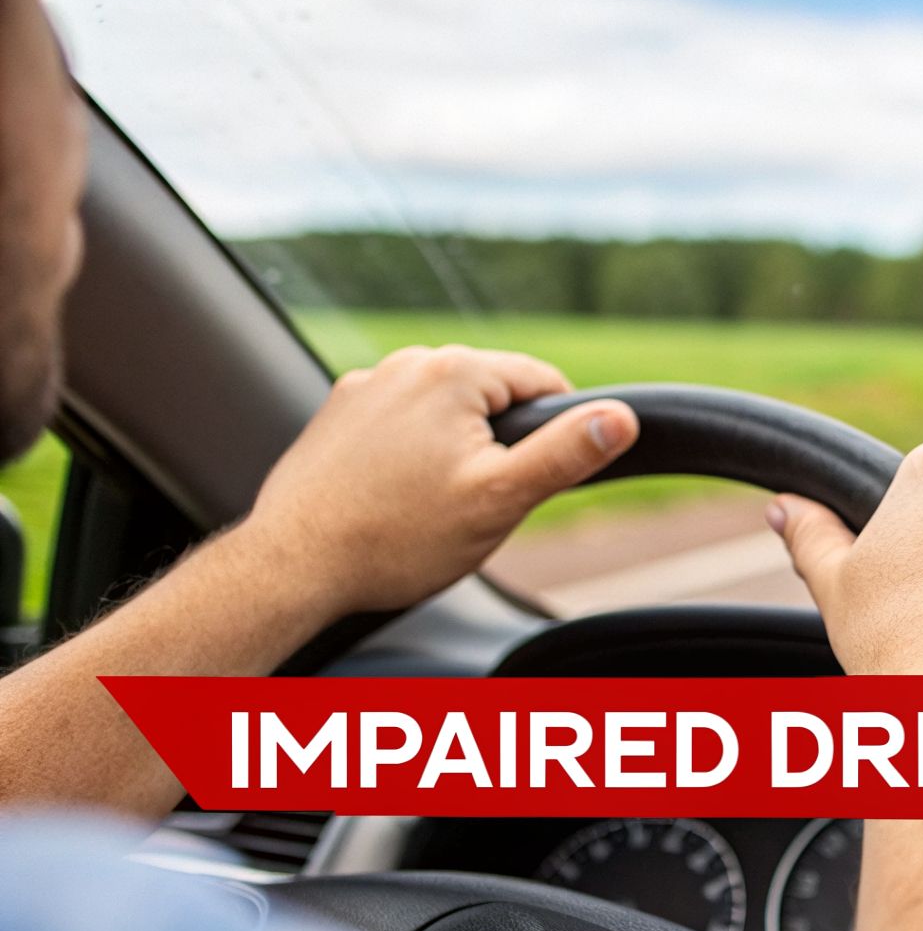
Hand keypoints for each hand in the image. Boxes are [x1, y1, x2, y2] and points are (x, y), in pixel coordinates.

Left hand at [236, 345, 636, 614]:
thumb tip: (622, 417)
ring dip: (456, 448)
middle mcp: (405, 364)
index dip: (559, 431)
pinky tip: (397, 500)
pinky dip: (411, 454)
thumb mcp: (501, 499)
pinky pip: (400, 424)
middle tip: (482, 503)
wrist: (292, 566)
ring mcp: (364, 387)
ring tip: (434, 507)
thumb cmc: (396, 538)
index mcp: (453, 371)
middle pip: (491, 394)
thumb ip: (566, 452)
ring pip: (445, 410)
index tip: (540, 477)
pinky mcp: (336, 415)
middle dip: (500, 443)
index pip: (542, 381)